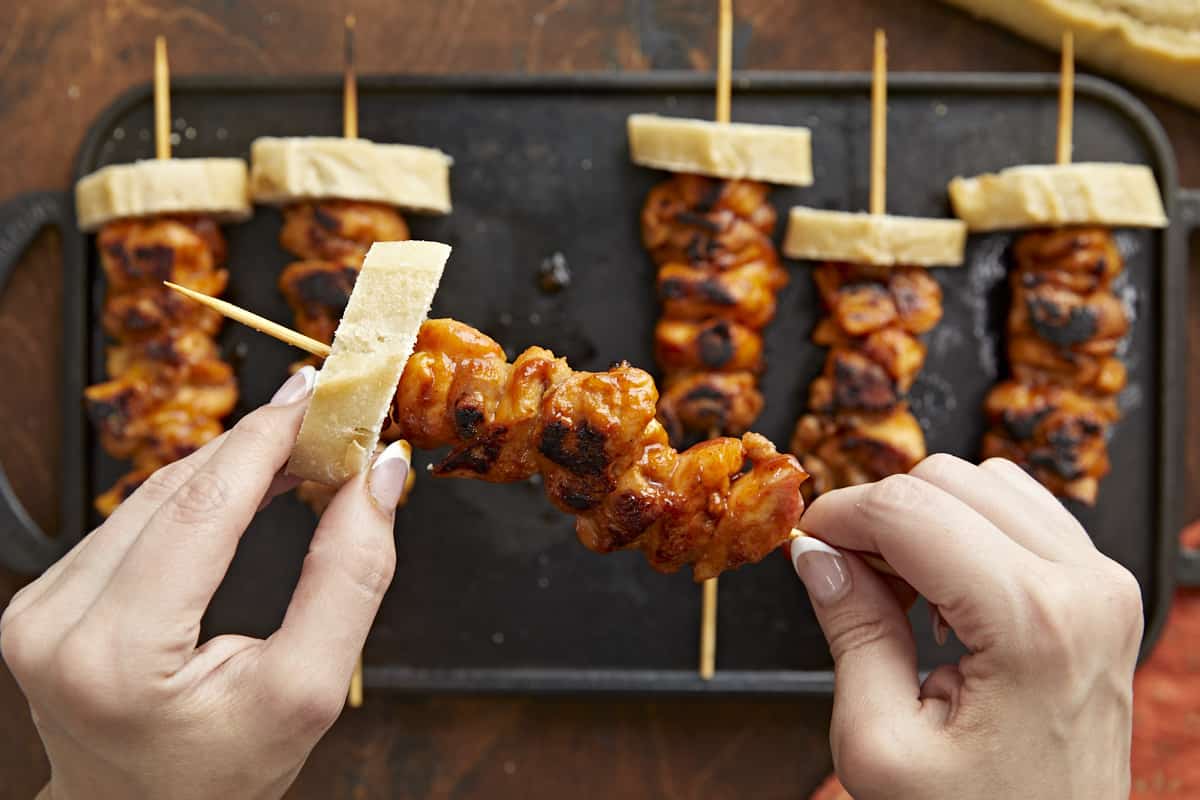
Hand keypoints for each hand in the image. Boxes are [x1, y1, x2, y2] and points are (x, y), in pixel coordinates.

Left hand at [1, 367, 410, 799]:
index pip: (204, 506)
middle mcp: (56, 622)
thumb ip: (350, 579)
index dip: (271, 438)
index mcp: (117, 654)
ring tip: (299, 449)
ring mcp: (38, 609)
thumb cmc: (221, 776)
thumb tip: (379, 478)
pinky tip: (243, 489)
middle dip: (259, 443)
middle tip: (326, 416)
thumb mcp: (306, 692)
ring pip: (150, 494)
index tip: (324, 396)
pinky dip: (194, 496)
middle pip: (174, 489)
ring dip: (229, 464)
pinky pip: (130, 520)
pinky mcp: (42, 600)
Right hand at [790, 454, 1142, 799]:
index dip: (838, 516)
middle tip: (847, 576)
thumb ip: (850, 631)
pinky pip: (1021, 509)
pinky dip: (966, 529)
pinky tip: (944, 591)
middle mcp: (1084, 587)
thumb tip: (815, 553)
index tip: (805, 544)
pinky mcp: (1102, 590)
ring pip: (985, 481)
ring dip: (925, 519)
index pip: (908, 510)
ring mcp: (1103, 583)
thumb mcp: (881, 743)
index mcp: (1032, 623)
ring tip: (900, 592)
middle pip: (947, 478)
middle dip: (880, 516)